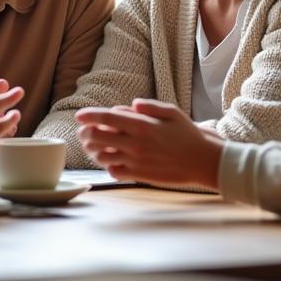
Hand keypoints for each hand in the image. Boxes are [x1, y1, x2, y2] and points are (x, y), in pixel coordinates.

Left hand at [75, 99, 223, 189]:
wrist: (202, 161)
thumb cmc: (188, 135)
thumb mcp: (172, 112)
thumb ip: (149, 106)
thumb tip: (130, 105)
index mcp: (142, 125)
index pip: (107, 118)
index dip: (89, 116)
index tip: (78, 115)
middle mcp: (136, 143)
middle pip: (98, 137)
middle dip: (85, 133)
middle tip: (83, 131)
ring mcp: (136, 161)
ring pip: (102, 156)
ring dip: (93, 150)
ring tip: (92, 146)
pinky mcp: (139, 175)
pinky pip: (114, 171)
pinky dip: (108, 166)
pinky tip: (110, 161)